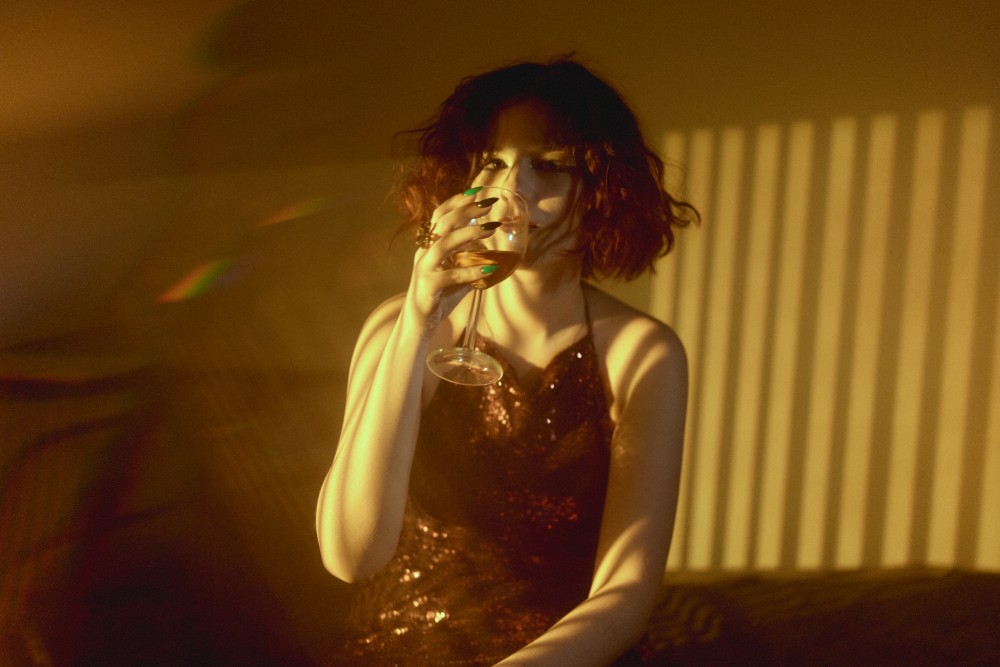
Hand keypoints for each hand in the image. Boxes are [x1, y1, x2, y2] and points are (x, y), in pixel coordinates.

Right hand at [407, 191, 497, 333]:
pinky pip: (450, 276)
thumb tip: (496, 250)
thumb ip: (470, 259)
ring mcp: (424, 269)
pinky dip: (470, 271)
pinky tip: (490, 270)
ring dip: (469, 234)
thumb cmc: (440, 295)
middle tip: (489, 205)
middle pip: (443, 223)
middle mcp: (424, 253)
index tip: (478, 192)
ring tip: (491, 230)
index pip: (440, 215)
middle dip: (467, 211)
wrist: (419, 323)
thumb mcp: (457, 272)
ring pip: (444, 244)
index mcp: (429, 246)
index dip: (457, 202)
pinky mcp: (428, 287)